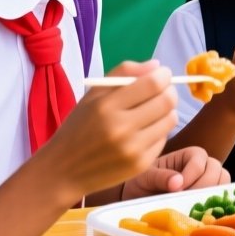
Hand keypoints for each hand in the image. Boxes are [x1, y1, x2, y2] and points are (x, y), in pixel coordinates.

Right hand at [43, 60, 176, 201]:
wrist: (64, 170)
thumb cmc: (78, 128)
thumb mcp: (92, 95)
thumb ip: (123, 73)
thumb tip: (157, 65)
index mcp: (106, 106)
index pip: (152, 84)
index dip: (163, 75)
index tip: (162, 74)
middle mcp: (121, 128)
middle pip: (167, 101)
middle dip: (170, 91)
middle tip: (162, 91)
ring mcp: (133, 149)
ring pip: (170, 119)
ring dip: (167, 111)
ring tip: (153, 111)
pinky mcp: (140, 165)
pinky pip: (164, 139)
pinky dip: (159, 131)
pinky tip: (144, 131)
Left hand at [120, 146, 229, 201]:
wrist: (136, 201)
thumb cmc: (140, 184)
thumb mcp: (144, 177)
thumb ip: (160, 176)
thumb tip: (178, 183)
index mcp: (187, 155)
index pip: (199, 159)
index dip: (191, 174)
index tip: (177, 189)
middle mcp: (201, 166)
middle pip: (216, 170)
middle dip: (203, 186)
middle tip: (186, 200)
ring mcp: (208, 182)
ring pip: (223, 182)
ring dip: (211, 195)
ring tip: (192, 207)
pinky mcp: (209, 198)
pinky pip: (221, 199)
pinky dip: (215, 206)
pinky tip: (200, 214)